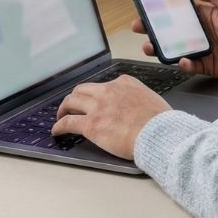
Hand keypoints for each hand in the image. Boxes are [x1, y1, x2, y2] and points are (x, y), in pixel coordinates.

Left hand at [51, 75, 170, 159]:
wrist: (159, 134)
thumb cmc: (161, 122)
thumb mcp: (150, 99)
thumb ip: (138, 99)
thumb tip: (136, 108)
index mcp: (124, 83)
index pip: (104, 85)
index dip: (96, 94)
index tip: (94, 101)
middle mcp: (108, 91)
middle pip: (83, 90)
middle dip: (75, 98)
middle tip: (72, 107)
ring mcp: (98, 107)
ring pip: (71, 101)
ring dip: (64, 108)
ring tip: (61, 116)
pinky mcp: (91, 125)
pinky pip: (68, 123)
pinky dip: (59, 126)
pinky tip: (56, 131)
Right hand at [133, 0, 217, 79]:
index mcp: (204, 16)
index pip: (177, 12)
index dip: (162, 9)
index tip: (146, 6)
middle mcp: (200, 33)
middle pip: (170, 31)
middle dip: (152, 29)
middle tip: (138, 27)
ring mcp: (202, 50)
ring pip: (174, 49)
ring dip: (160, 48)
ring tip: (149, 46)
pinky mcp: (206, 66)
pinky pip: (190, 66)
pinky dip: (183, 64)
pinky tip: (182, 60)